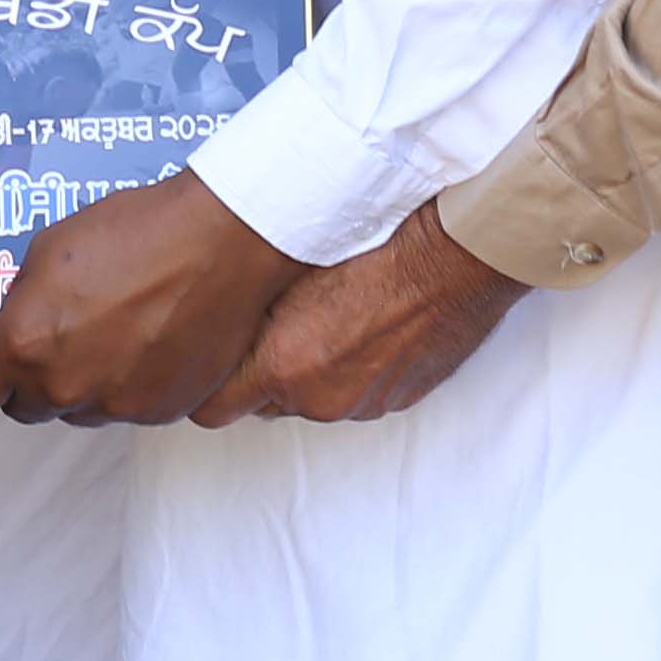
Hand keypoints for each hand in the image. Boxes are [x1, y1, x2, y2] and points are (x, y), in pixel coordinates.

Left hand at [0, 171, 302, 425]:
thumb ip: (21, 302)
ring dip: (80, 384)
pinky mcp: (163, 411)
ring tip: (108, 332)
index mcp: (25, 345)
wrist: (222, 241)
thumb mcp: (47, 251)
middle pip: (24, 407)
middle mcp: (67, 387)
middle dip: (28, 379)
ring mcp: (118, 406)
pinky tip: (144, 343)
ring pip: (77, 410)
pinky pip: (126, 410)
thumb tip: (12, 325)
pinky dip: (127, 386)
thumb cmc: (138, 233)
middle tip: (52, 339)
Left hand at [202, 207, 524, 423]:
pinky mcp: (396, 401)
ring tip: (326, 321)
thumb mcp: (288, 271)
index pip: (212, 410)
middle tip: (271, 327)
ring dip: (309, 373)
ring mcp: (361, 404)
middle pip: (263, 404)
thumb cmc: (374, 249)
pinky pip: (355, 394)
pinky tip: (363, 330)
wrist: (453, 259)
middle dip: (260, 375)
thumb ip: (249, 311)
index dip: (207, 386)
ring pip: (311, 399)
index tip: (207, 362)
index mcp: (282, 369)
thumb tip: (216, 317)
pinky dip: (352, 372)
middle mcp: (318, 399)